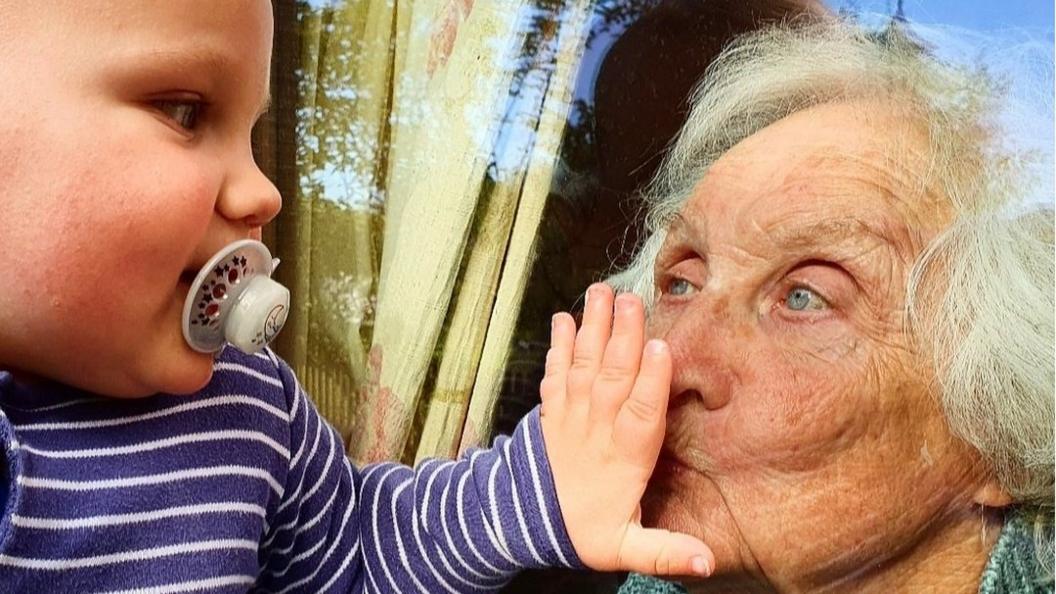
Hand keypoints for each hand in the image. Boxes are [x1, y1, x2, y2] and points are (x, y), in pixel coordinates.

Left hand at [539, 282, 713, 577]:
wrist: (525, 525)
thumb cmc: (586, 531)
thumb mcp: (627, 548)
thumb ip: (666, 551)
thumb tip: (708, 562)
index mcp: (623, 459)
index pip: (640, 415)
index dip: (651, 382)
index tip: (662, 348)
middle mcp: (596, 430)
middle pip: (612, 378)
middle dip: (623, 338)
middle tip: (632, 300)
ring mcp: (570, 416)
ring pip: (583, 367)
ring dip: (592, 328)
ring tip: (600, 292)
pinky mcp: (551, 409)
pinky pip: (554, 373)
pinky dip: (557, 345)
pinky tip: (563, 318)